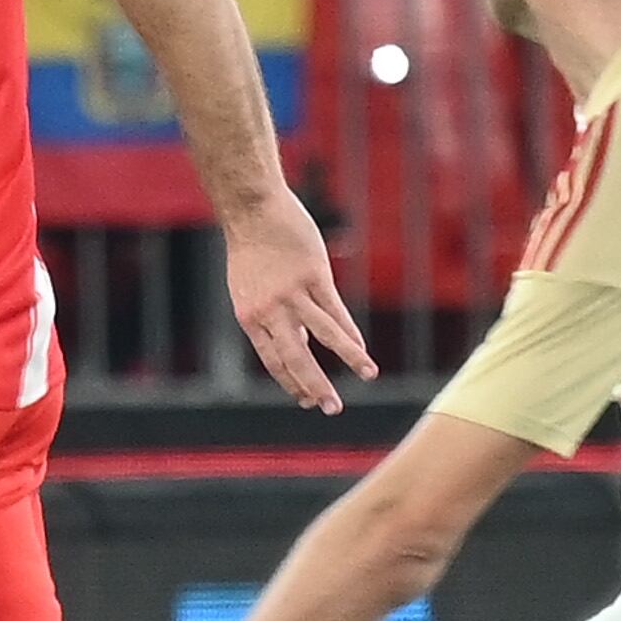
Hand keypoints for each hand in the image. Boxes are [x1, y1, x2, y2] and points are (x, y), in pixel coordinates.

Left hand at [220, 189, 373, 413]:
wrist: (252, 210)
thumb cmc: (252, 250)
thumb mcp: (252, 289)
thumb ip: (274, 317)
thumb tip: (299, 342)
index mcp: (251, 317)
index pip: (273, 360)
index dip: (291, 382)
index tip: (307, 401)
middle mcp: (270, 311)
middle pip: (296, 357)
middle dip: (315, 386)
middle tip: (333, 410)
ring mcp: (292, 293)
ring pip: (324, 334)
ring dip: (349, 357)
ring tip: (368, 375)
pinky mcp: (313, 275)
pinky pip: (335, 309)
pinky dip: (350, 330)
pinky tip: (363, 346)